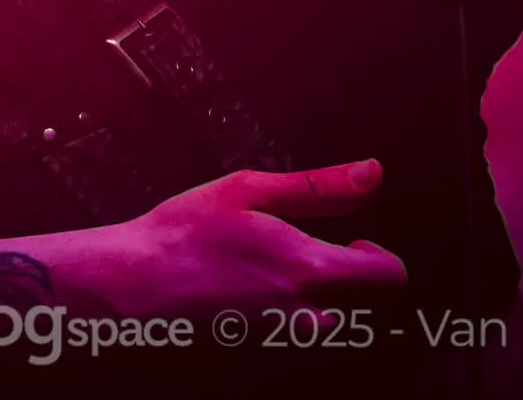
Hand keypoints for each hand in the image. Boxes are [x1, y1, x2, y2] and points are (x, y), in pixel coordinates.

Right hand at [100, 160, 406, 317]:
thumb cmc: (186, 231)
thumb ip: (319, 187)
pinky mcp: (260, 349)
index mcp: (308, 269)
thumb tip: (372, 173)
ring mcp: (281, 338)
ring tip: (278, 275)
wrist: (131, 284)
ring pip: (330, 325)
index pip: (390, 278)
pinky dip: (289, 318)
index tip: (355, 242)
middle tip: (314, 255)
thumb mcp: (251, 190)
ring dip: (320, 302)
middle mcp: (303, 314)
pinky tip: (253, 296)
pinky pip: (296, 336)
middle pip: (367, 307)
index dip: (380, 257)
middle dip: (351, 280)